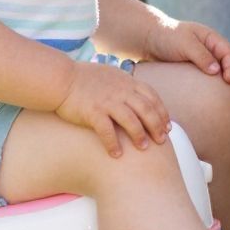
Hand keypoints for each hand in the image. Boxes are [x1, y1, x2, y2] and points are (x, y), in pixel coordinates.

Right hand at [56, 59, 171, 157]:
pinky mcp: (92, 112)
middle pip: (146, 109)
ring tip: (144, 148)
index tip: (168, 126)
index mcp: (127, 82)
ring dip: (139, 135)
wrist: (61, 78)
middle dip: (157, 126)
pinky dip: (113, 143)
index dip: (162, 112)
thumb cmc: (83, 78)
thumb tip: (134, 92)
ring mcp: (107, 102)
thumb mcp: (110, 74)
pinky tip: (116, 155)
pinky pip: (107, 131)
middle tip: (162, 141)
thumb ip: (124, 84)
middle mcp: (121, 91)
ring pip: (131, 120)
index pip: (152, 97)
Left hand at [143, 15, 229, 85]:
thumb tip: (216, 71)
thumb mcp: (185, 44)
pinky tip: (208, 94)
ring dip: (221, 80)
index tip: (228, 79)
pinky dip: (210, 84)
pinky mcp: (193, 69)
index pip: (228, 52)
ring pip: (218, 71)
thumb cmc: (167, 38)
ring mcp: (202, 59)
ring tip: (224, 93)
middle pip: (226, 62)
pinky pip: (205, 77)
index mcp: (211, 38)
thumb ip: (201, 56)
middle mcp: (209, 49)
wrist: (148, 40)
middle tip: (229, 87)